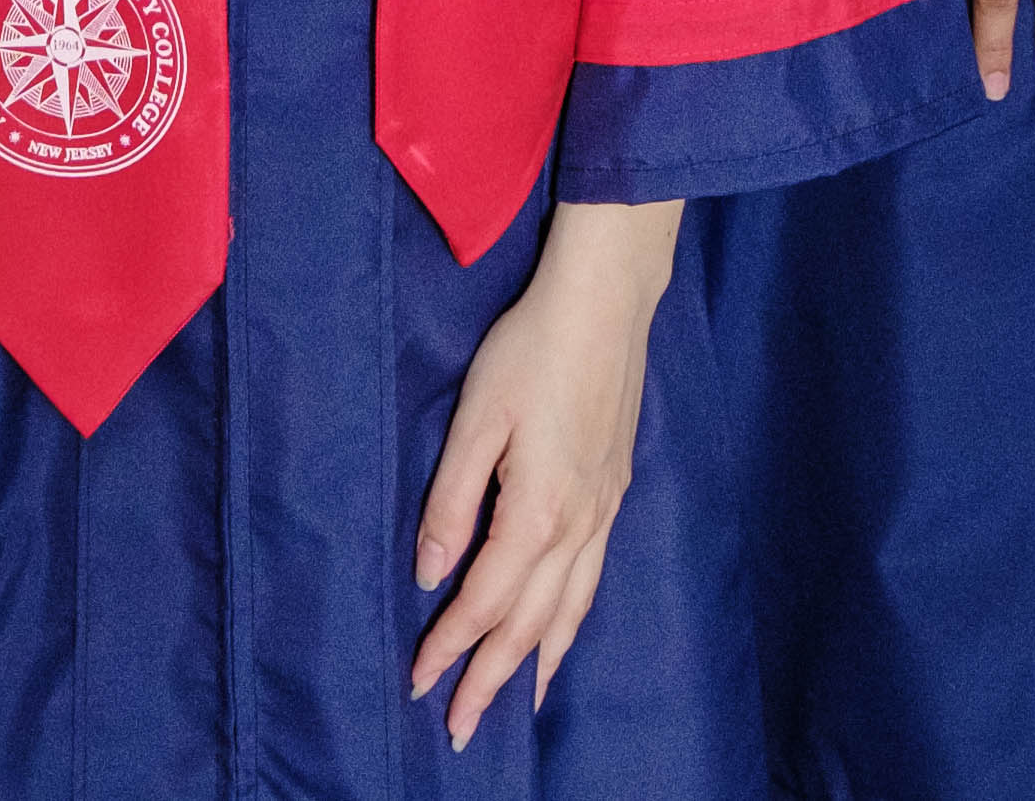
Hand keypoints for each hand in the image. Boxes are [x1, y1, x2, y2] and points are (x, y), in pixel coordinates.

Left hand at [409, 198, 677, 750]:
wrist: (604, 306)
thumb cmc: (528, 352)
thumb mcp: (474, 421)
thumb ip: (450, 503)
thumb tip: (429, 573)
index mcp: (535, 512)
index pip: (485, 600)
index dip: (450, 645)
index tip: (420, 681)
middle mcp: (576, 527)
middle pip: (530, 624)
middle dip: (491, 679)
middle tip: (461, 728)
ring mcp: (603, 513)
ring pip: (569, 611)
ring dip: (537, 663)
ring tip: (516, 705)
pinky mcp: (615, 494)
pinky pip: (592, 582)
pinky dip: (572, 623)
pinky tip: (562, 632)